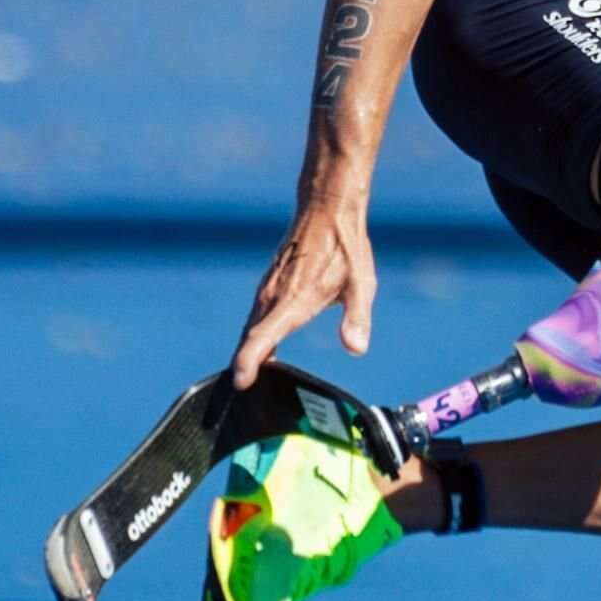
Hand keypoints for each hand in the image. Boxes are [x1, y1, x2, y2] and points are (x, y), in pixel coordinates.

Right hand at [232, 197, 376, 385]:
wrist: (327, 208)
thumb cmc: (346, 247)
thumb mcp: (361, 283)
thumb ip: (357, 318)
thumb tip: (356, 348)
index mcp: (294, 300)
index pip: (263, 336)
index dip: (249, 361)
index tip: (240, 382)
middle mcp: (274, 296)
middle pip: (250, 337)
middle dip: (243, 365)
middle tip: (239, 392)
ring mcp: (268, 288)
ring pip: (250, 326)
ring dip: (246, 351)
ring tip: (246, 378)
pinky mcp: (269, 283)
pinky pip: (255, 316)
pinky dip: (253, 335)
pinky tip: (261, 348)